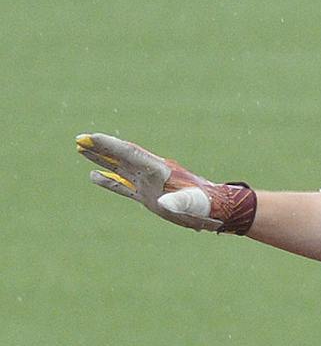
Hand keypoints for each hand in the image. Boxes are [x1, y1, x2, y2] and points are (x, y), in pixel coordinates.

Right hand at [77, 132, 256, 233]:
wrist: (216, 209)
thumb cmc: (207, 205)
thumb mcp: (194, 202)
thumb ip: (179, 201)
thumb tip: (163, 204)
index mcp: (160, 170)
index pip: (131, 153)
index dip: (110, 145)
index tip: (91, 137)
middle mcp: (151, 173)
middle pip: (121, 156)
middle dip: (101, 148)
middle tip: (79, 139)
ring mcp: (149, 183)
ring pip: (119, 168)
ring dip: (101, 159)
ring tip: (80, 149)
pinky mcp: (148, 196)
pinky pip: (123, 187)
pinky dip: (108, 181)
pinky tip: (93, 176)